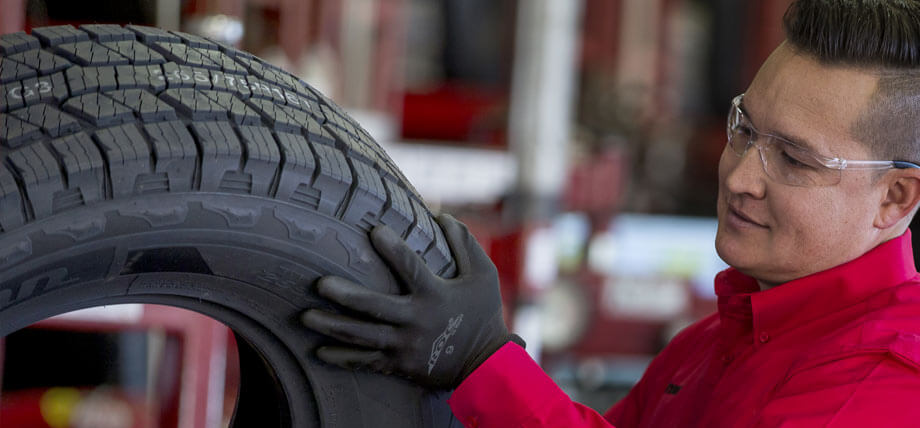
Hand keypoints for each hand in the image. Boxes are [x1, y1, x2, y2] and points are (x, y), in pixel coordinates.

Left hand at [301, 213, 522, 389]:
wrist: (485, 366)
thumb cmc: (483, 314)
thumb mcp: (483, 276)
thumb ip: (464, 244)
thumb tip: (443, 215)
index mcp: (435, 295)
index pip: (410, 267)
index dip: (392, 248)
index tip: (374, 230)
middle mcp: (415, 321)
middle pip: (373, 308)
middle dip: (345, 296)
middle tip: (319, 284)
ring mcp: (404, 346)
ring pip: (361, 337)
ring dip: (331, 327)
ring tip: (305, 316)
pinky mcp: (398, 364)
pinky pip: (364, 361)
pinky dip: (341, 358)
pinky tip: (319, 350)